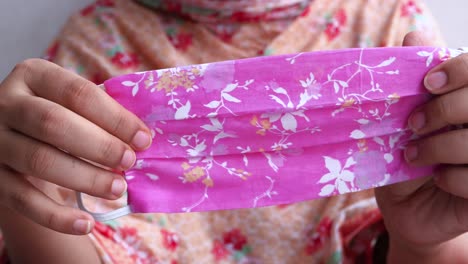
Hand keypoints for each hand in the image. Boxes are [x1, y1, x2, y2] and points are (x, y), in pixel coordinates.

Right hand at [0, 59, 150, 234]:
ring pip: (39, 161)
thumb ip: (103, 111)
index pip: (78, 93)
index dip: (115, 118)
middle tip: (129, 162)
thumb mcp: (74, 103)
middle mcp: (6, 103)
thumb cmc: (60, 116)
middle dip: (100, 146)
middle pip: (54, 124)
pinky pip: (22, 199)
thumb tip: (143, 137)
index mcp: (34, 75)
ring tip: (117, 188)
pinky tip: (86, 223)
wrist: (16, 138)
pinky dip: (56, 216)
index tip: (143, 139)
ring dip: (85, 178)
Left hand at [375, 32, 467, 262]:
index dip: (461, 70)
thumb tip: (416, 34)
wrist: (404, 205)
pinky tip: (436, 179)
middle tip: (412, 124)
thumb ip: (413, 78)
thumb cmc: (404, 155)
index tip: (428, 83)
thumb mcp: (402, 118)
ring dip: (439, 147)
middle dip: (444, 110)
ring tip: (412, 155)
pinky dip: (450, 178)